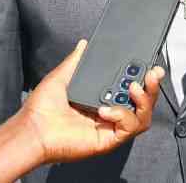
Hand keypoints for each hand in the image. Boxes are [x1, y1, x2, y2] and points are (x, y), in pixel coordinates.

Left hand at [13, 40, 163, 163]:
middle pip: (143, 101)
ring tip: (133, 88)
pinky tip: (107, 108)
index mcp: (102, 98)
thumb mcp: (62, 76)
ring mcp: (110, 127)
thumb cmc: (42, 108)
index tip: (150, 65)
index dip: (143, 77)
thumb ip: (76, 60)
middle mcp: (110, 112)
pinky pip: (128, 127)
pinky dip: (122, 115)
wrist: (33, 129)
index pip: (130, 88)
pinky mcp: (108, 140)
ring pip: (143, 116)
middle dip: (152, 86)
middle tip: (152, 73)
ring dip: (144, 100)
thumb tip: (84, 44)